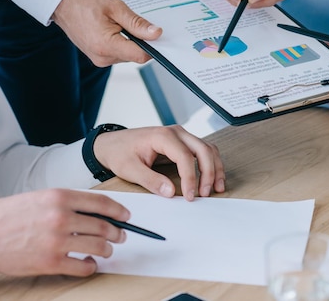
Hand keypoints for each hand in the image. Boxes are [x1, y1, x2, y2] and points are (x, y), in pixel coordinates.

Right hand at [0, 189, 130, 283]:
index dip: (118, 211)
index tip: (126, 216)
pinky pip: (82, 267)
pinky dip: (90, 267)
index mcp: (60, 196)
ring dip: (106, 250)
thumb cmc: (7, 215)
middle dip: (117, 232)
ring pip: (98, 246)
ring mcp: (57, 240)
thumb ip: (66, 202)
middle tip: (120, 236)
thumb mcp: (39, 197)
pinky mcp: (51, 262)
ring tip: (106, 250)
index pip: (101, 202)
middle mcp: (62, 217)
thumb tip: (94, 211)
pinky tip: (88, 264)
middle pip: (104, 225)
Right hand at [52, 0, 162, 66]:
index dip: (154, 47)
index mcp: (106, 45)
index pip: (140, 56)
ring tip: (120, 22)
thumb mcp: (116, 8)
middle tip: (137, 21)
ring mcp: (100, 59)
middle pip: (135, 55)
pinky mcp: (99, 57)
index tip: (158, 35)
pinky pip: (119, 53)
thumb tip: (156, 34)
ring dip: (131, 40)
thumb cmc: (85, 2)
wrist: (63, 4)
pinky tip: (116, 28)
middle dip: (142, 41)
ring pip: (128, 54)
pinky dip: (123, 42)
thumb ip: (137, 23)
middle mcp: (103, 57)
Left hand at [94, 125, 224, 200]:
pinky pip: (203, 150)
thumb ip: (150, 180)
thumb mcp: (129, 169)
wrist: (113, 144)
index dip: (190, 178)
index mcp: (162, 136)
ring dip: (215, 168)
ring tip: (216, 188)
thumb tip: (171, 192)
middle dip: (209, 172)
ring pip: (207, 148)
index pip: (184, 156)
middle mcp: (176, 132)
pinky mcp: (183, 142)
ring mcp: (181, 136)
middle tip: (206, 193)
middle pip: (203, 149)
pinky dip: (211, 164)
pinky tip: (212, 178)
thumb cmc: (120, 152)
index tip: (190, 196)